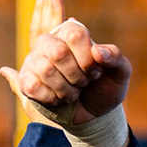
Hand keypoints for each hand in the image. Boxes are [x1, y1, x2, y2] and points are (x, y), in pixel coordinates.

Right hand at [0, 0, 131, 128]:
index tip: (95, 71)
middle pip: (58, 52)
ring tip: (72, 92)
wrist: (95, 114)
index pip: (75, 35)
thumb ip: (115, 57)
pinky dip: (52, 98)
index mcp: (72, 32)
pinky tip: (58, 98)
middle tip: (84, 82)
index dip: (88, 59)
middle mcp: (50, 41)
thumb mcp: (120, 72)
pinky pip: (33, 86)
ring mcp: (34, 60)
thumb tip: (97, 52)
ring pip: (45, 70)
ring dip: (66, 89)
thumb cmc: (105, 86)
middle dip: (77, 76)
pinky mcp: (26, 80)